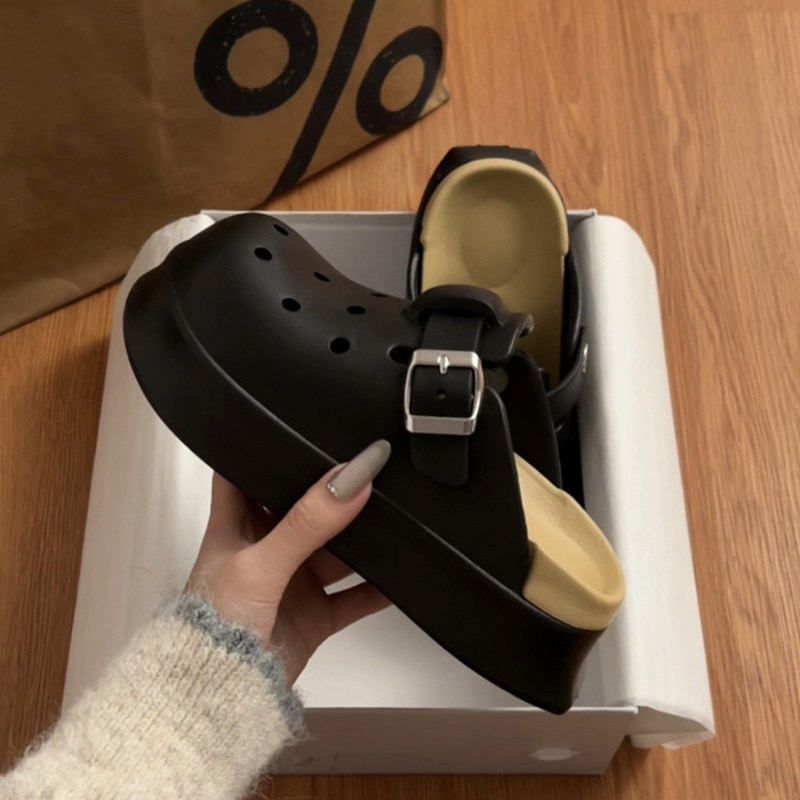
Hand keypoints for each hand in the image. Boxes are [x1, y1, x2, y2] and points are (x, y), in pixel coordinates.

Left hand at [186, 440, 391, 683]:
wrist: (217, 696)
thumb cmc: (211, 627)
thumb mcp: (259, 563)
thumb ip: (307, 522)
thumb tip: (351, 480)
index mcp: (238, 523)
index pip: (249, 469)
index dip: (270, 446)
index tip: (302, 423)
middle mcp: (267, 547)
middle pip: (308, 506)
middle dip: (336, 491)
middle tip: (373, 467)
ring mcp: (294, 581)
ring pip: (338, 549)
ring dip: (364, 538)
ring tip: (397, 513)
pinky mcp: (315, 614)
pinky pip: (355, 596)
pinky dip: (379, 588)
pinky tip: (401, 574)